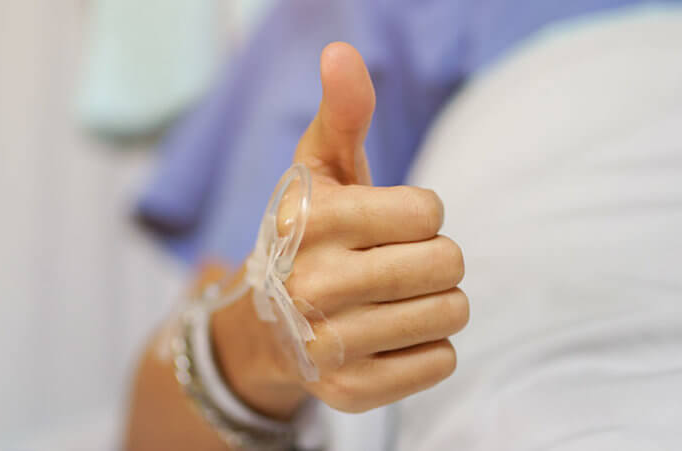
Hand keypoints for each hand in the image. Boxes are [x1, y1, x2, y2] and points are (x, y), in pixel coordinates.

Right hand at [212, 42, 467, 418]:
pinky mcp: (350, 392)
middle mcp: (313, 286)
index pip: (430, 211)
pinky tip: (391, 336)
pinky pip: (439, 361)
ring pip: (451, 313)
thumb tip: (340, 50)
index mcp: (311, 221)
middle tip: (397, 264)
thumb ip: (341, 112)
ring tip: (394, 299)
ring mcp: (329, 345)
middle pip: (447, 262)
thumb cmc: (308, 237)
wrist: (268, 325)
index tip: (386, 224)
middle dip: (436, 257)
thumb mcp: (319, 170)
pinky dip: (429, 345)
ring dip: (437, 301)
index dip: (419, 214)